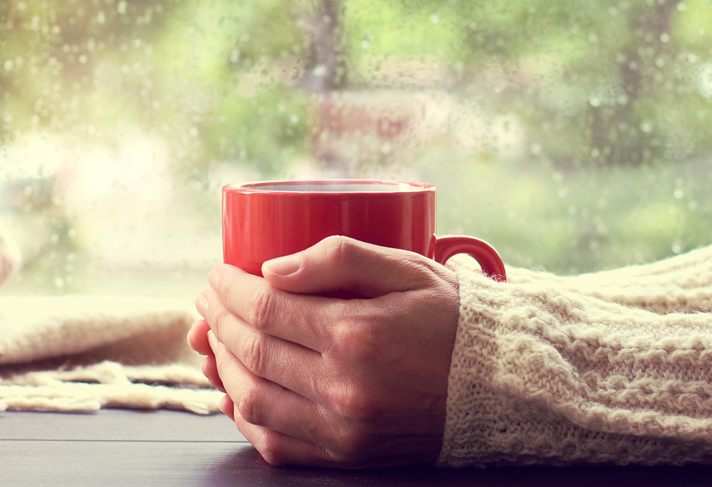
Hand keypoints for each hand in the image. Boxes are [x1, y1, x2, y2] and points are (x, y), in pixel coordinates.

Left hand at [186, 236, 459, 467]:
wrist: (501, 383)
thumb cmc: (452, 317)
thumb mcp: (405, 266)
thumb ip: (338, 258)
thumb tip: (271, 269)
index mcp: (358, 333)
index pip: (266, 308)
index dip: (230, 289)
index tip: (217, 274)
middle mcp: (346, 386)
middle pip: (252, 351)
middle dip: (219, 320)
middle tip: (209, 300)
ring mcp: (345, 428)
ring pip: (253, 398)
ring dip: (222, 366)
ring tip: (216, 338)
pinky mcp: (349, 453)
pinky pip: (275, 441)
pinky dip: (244, 414)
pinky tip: (236, 388)